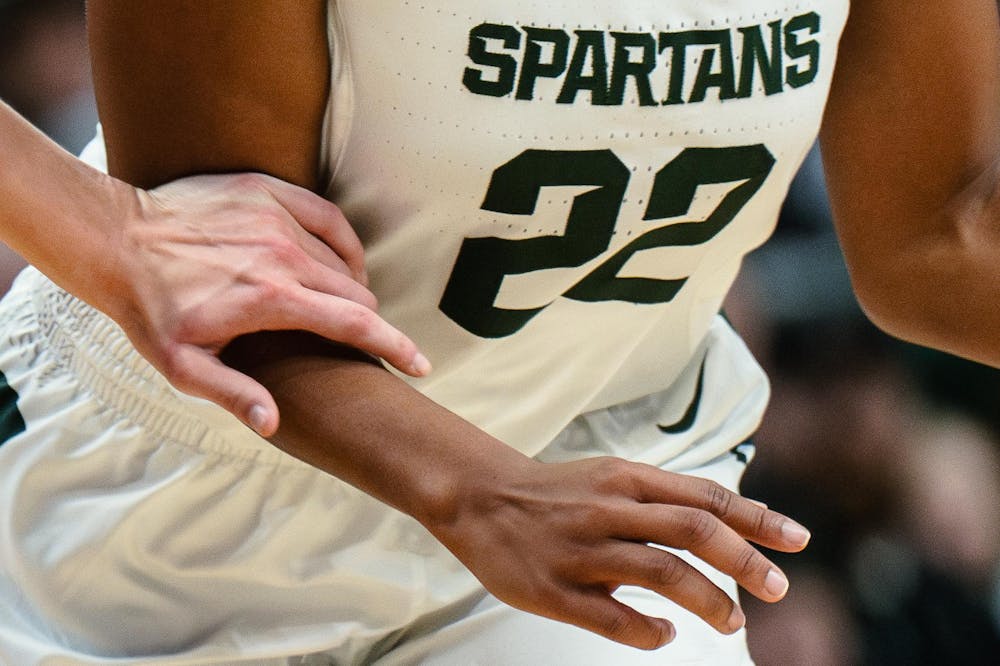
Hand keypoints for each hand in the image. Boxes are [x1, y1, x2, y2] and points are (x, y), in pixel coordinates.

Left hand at [102, 172, 427, 435]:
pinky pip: (329, 218)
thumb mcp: (181, 366)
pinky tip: (339, 260)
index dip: (396, 347)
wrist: (116, 239)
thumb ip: (233, 393)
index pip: (356, 325)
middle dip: (367, 322)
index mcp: (273, 299)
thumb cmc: (150, 308)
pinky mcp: (269, 192)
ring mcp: (278, 218)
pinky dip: (342, 243)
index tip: (420, 365)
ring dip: (349, 287)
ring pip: (343, 260)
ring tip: (337, 307)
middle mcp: (284, 255)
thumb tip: (275, 422)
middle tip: (357, 342)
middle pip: (357, 294)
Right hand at [430, 455, 809, 649]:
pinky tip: (666, 635)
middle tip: (778, 589)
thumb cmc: (556, 491)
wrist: (481, 498)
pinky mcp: (556, 590)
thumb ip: (660, 500)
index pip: (706, 496)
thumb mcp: (610, 478)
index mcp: (627, 479)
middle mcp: (610, 510)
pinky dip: (651, 632)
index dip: (757, 519)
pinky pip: (616, 618)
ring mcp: (583, 550)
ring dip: (709, 601)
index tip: (798, 541)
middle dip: (745, 562)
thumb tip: (721, 531)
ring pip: (663, 574)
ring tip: (731, 621)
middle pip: (694, 531)